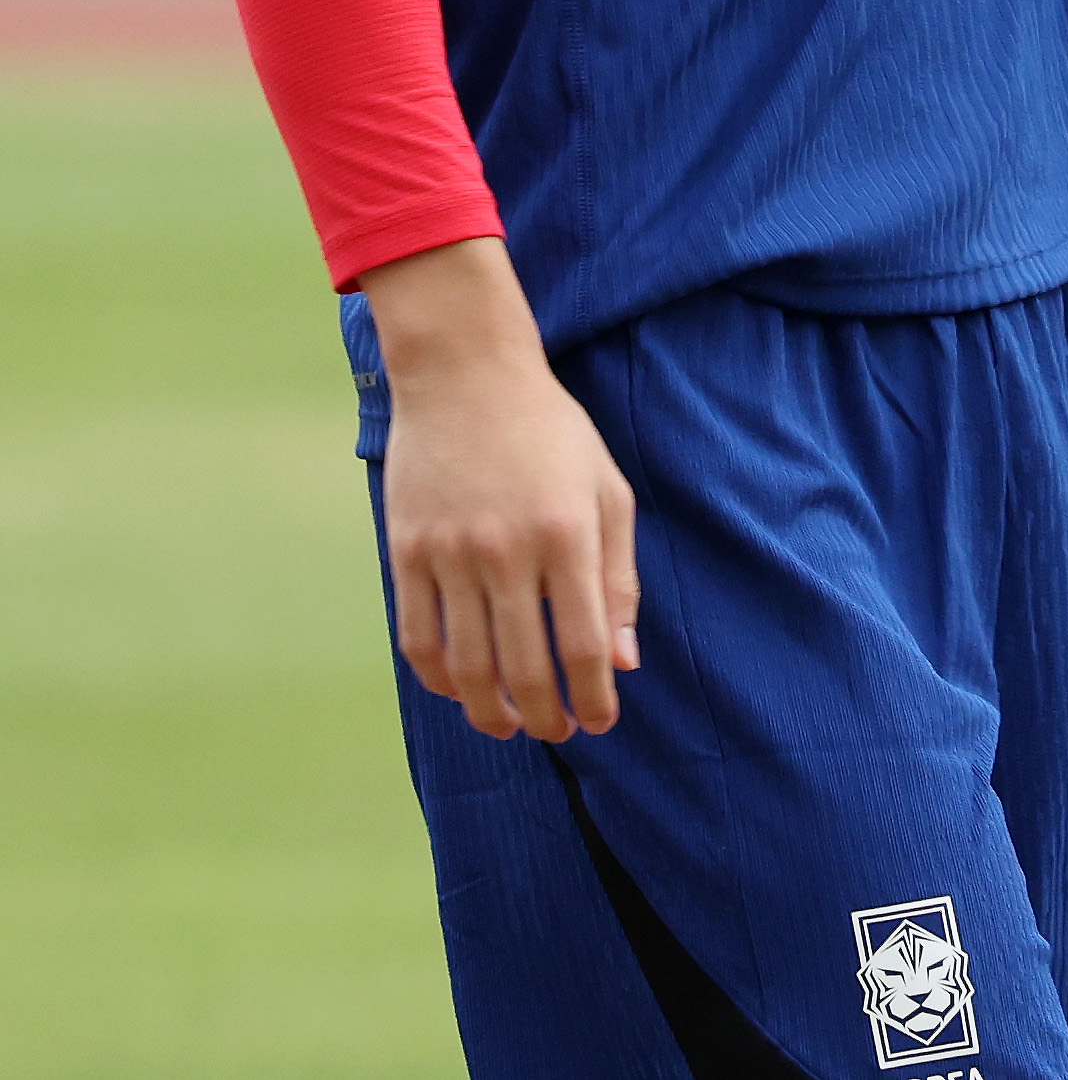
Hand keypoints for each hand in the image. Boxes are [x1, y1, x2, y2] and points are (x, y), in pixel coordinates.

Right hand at [364, 239, 639, 743]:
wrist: (466, 372)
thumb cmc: (550, 432)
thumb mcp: (607, 489)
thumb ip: (619, 577)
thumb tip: (623, 662)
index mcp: (567, 533)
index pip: (583, 645)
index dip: (594, 697)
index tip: (600, 721)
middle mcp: (508, 549)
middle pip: (524, 669)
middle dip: (545, 718)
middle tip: (556, 732)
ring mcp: (451, 552)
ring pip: (467, 667)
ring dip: (490, 713)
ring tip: (509, 725)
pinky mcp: (407, 550)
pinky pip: (418, 639)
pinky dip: (439, 680)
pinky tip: (461, 688)